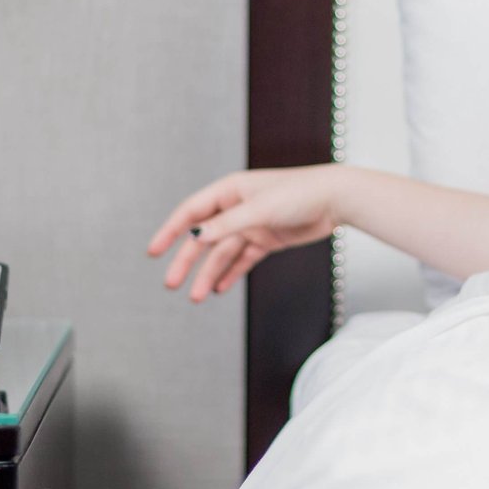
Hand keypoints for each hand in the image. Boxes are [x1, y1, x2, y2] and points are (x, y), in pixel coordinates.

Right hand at [147, 165, 343, 301]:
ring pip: (223, 253)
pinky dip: (231, 273)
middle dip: (187, 261)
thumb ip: (226, 225)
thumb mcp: (258, 210)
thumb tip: (195, 237)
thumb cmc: (300, 193)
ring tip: (196, 296)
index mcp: (230, 191)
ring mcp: (252, 224)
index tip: (153, 251)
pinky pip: (243, 259)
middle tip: (171, 283)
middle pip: (204, 238)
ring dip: (209, 273)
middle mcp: (237, 207)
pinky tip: (219, 288)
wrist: (336, 199)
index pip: (191, 213)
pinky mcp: (268, 239)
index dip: (170, 232)